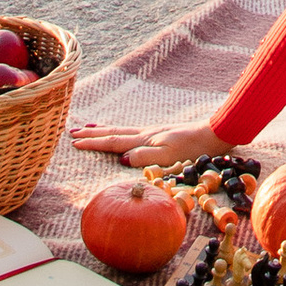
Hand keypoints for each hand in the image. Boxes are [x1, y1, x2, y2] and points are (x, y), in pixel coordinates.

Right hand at [69, 115, 230, 168]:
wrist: (213, 135)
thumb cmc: (194, 150)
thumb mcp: (169, 157)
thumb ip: (145, 157)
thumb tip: (122, 158)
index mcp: (145, 140)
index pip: (114, 142)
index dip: (94, 143)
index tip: (74, 143)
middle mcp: (146, 134)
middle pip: (113, 132)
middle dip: (92, 134)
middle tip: (72, 132)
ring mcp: (152, 132)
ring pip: (121, 130)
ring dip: (102, 129)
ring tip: (88, 127)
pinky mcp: (160, 133)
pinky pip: (131, 131)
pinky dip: (119, 130)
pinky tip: (121, 132)